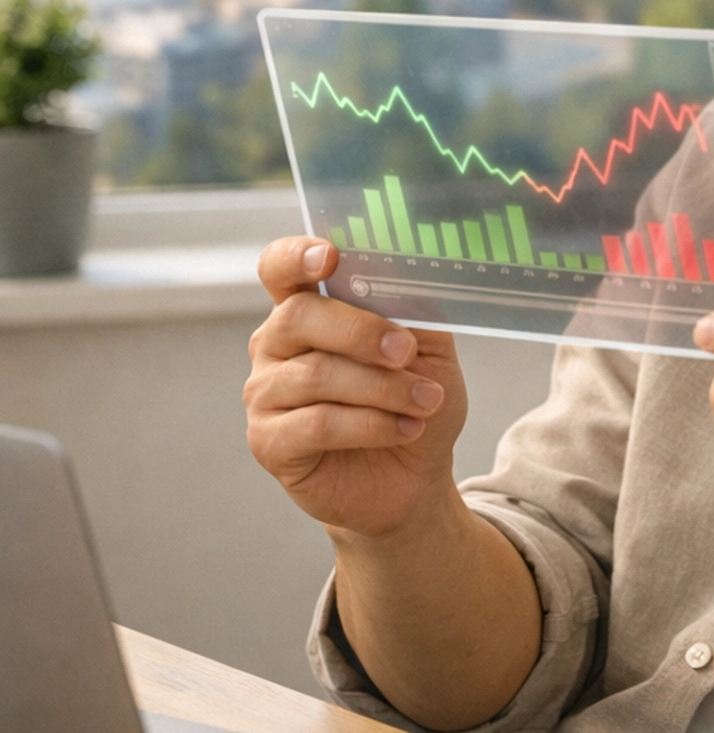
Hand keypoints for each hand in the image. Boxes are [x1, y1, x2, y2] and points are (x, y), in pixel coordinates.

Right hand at [245, 237, 468, 540]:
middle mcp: (275, 345)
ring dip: (382, 388)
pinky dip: (370, 425)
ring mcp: (265, 393)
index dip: (296, 256)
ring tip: (425, 402)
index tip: (329, 257)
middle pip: (299, 316)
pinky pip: (317, 424)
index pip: (281, 268)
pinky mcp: (269, 441)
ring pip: (316, 375)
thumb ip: (411, 311)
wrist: (414, 476)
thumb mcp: (429, 348)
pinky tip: (405, 429)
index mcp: (308, 309)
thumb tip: (404, 279)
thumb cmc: (415, 401)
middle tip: (407, 352)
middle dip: (361, 332)